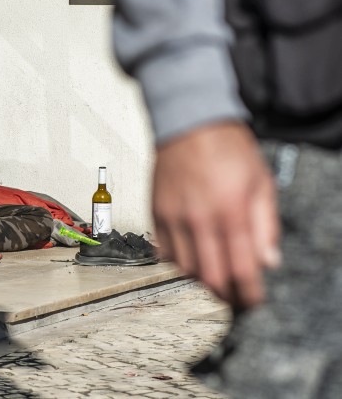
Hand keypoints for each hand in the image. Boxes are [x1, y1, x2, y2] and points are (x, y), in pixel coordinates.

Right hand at [152, 121, 280, 307]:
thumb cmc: (227, 148)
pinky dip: (177, 261)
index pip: (241, 269)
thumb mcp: (261, 182)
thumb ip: (266, 225)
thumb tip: (268, 260)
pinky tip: (191, 257)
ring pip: (184, 269)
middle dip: (225, 294)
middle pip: (210, 277)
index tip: (253, 301)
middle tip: (234, 297)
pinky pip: (163, 252)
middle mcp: (199, 218)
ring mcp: (173, 217)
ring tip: (214, 277)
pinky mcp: (156, 212)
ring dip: (201, 280)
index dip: (249, 294)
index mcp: (230, 211)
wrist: (188, 122)